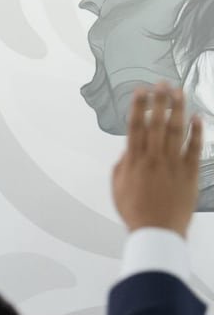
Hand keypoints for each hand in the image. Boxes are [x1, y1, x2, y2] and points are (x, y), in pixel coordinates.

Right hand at [113, 82, 203, 236]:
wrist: (157, 231)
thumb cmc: (134, 210)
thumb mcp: (118, 185)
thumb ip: (122, 164)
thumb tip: (128, 149)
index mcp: (134, 160)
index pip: (136, 126)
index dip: (138, 106)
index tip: (141, 90)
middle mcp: (154, 157)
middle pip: (157, 122)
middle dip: (160, 101)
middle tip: (162, 83)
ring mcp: (173, 164)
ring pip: (176, 130)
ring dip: (177, 109)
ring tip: (179, 92)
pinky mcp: (189, 172)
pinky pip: (194, 148)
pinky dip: (196, 132)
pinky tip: (197, 117)